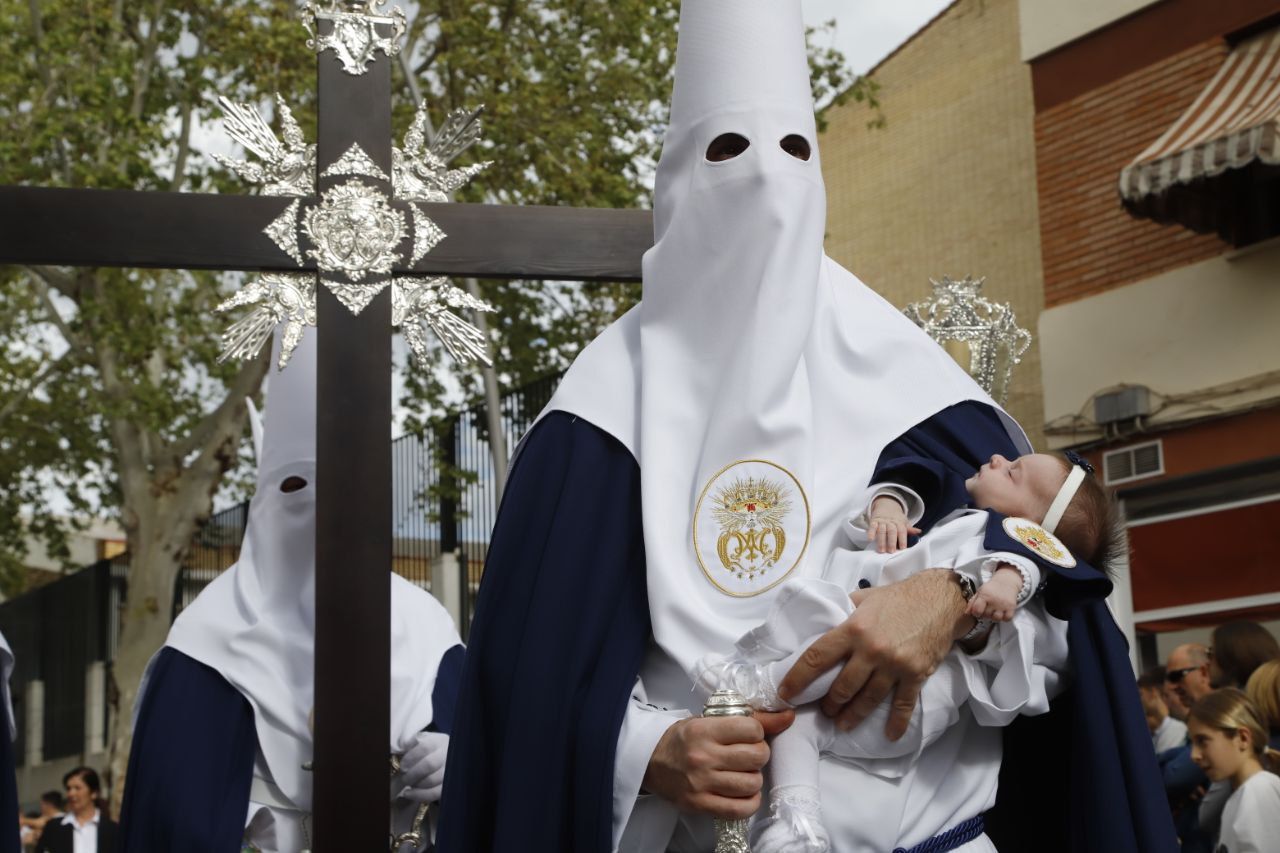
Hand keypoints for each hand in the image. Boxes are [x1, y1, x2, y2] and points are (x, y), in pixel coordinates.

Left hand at [397, 731, 448, 803]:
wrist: (440, 758)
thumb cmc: (424, 751)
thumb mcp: (417, 742)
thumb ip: (408, 744)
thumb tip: (398, 748)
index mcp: (439, 741)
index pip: (425, 747)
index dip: (411, 757)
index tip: (402, 766)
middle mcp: (447, 754)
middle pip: (430, 764)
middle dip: (413, 773)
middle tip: (403, 777)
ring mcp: (450, 771)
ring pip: (433, 780)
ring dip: (416, 784)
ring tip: (408, 783)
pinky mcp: (448, 786)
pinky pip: (435, 793)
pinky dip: (419, 795)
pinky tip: (408, 793)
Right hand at [642, 710, 793, 817]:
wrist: (651, 761)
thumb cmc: (684, 738)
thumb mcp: (710, 720)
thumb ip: (749, 719)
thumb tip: (788, 716)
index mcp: (704, 730)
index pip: (752, 729)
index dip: (756, 732)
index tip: (748, 735)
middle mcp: (703, 756)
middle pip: (756, 756)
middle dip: (759, 755)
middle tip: (749, 755)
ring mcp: (701, 783)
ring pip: (752, 783)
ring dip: (754, 778)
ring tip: (743, 773)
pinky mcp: (700, 804)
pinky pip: (740, 809)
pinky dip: (750, 802)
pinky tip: (743, 793)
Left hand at [777, 569, 968, 738]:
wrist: (941, 600)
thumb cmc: (899, 597)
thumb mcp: (865, 598)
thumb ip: (843, 611)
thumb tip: (822, 619)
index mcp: (853, 629)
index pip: (817, 657)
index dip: (798, 677)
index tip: (786, 692)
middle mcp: (871, 650)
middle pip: (842, 687)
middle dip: (829, 704)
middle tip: (824, 711)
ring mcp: (894, 665)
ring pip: (867, 700)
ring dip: (852, 716)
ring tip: (843, 724)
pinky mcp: (916, 675)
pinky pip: (903, 705)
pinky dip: (896, 723)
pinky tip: (889, 735)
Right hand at [866, 496, 920, 552]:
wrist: (886, 507)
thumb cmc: (896, 519)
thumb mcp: (904, 522)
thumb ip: (910, 529)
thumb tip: (919, 532)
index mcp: (899, 522)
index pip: (902, 530)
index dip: (902, 539)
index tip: (902, 548)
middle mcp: (890, 522)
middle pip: (891, 531)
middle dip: (891, 541)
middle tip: (891, 551)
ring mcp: (882, 521)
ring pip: (881, 530)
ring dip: (881, 540)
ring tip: (881, 550)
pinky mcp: (874, 521)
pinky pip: (872, 527)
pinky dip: (870, 532)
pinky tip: (870, 539)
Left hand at [967, 567, 1021, 621]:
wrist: (1006, 582)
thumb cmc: (991, 588)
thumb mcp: (980, 592)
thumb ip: (972, 602)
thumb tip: (966, 613)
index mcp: (984, 595)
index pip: (977, 610)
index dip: (976, 613)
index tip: (977, 611)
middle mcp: (994, 600)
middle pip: (986, 615)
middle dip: (985, 614)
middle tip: (987, 609)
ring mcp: (1004, 604)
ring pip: (996, 619)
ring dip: (994, 617)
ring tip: (994, 611)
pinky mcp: (1012, 607)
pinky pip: (1007, 619)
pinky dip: (1004, 618)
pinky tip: (1002, 613)